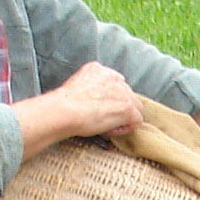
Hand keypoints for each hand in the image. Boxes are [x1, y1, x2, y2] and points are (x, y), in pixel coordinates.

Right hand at [14, 62, 143, 160]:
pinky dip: (125, 128)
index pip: (113, 84)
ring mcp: (123, 91)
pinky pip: (136, 119)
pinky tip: (109, 130)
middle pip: (126, 94)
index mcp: (98, 69)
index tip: (97, 109)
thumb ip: (89, 88)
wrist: (65, 110)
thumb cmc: (64, 104)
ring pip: (135, 106)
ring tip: (105, 125)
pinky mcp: (128, 107)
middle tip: (102, 119)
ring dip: (123, 117)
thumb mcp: (77, 86)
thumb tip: (92, 101)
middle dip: (118, 107)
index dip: (108, 99)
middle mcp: (113, 76)